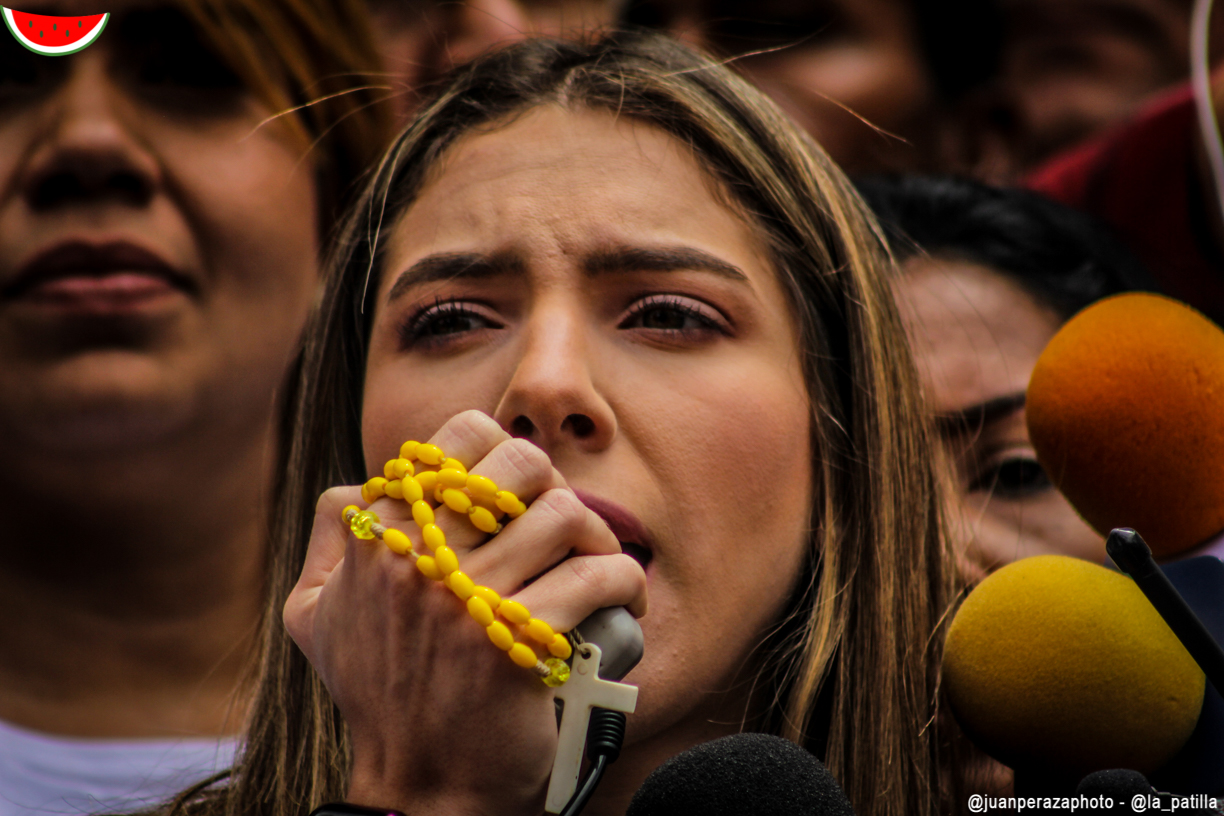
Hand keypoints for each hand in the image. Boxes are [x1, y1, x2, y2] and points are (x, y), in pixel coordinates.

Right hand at [283, 411, 647, 815]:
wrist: (418, 785)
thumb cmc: (377, 694)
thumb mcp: (313, 615)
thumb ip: (328, 539)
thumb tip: (355, 487)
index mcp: (376, 537)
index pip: (458, 438)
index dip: (504, 451)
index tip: (519, 493)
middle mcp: (416, 559)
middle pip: (522, 466)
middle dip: (557, 489)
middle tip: (564, 530)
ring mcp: (464, 602)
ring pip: (564, 516)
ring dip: (597, 538)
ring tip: (597, 565)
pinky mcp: (513, 646)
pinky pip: (595, 576)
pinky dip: (623, 582)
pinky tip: (620, 599)